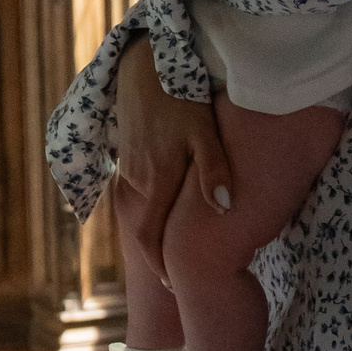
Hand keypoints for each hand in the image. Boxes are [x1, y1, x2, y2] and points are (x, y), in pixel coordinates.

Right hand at [111, 36, 232, 287]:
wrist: (145, 63)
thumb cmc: (182, 96)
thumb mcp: (204, 130)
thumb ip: (213, 169)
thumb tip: (225, 208)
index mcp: (156, 179)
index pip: (150, 238)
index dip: (160, 266)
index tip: (173, 287)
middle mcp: (136, 178)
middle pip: (142, 228)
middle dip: (157, 254)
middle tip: (176, 274)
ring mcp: (128, 164)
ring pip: (138, 208)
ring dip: (153, 229)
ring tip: (172, 245)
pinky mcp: (126, 151)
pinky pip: (134, 189)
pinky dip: (146, 206)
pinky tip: (161, 204)